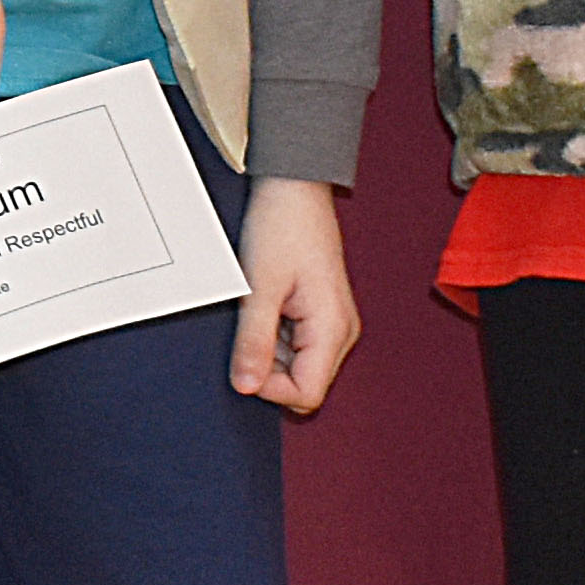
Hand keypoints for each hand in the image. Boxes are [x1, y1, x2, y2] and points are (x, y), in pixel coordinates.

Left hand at [227, 178, 358, 413]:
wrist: (293, 189)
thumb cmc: (282, 227)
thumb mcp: (259, 288)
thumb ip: (253, 342)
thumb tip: (246, 387)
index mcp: (333, 329)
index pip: (307, 394)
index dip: (270, 388)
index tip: (244, 361)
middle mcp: (340, 332)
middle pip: (303, 385)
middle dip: (268, 371)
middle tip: (247, 331)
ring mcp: (331, 324)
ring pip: (296, 367)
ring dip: (268, 352)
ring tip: (256, 311)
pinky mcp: (318, 315)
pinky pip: (294, 346)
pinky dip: (272, 337)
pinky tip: (262, 307)